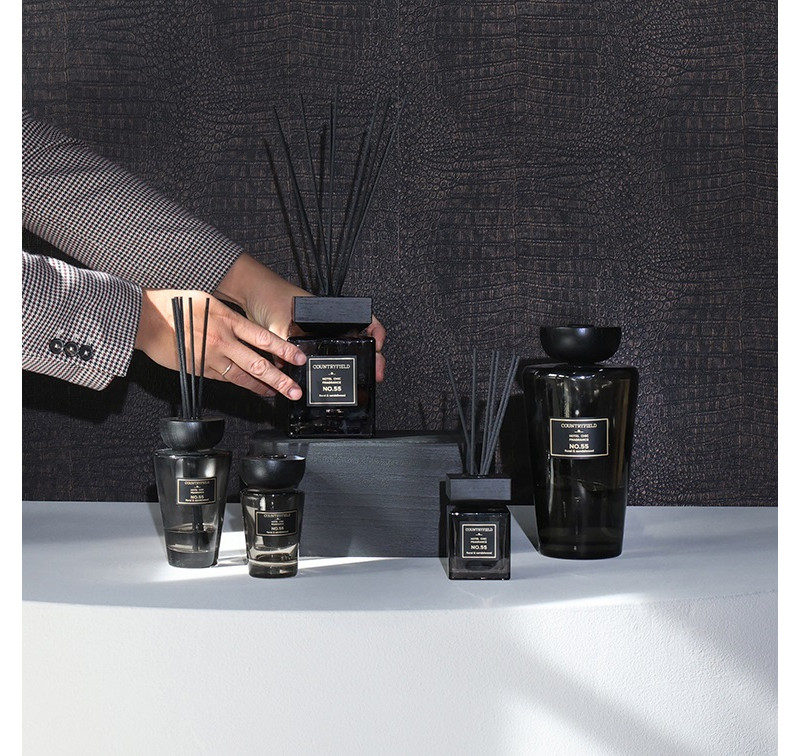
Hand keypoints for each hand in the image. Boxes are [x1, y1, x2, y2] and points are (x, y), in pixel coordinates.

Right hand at [135, 288, 306, 398]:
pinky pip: (225, 379)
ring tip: (277, 393)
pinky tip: (252, 389)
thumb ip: (227, 313)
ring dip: (262, 387)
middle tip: (294, 391)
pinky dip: (241, 385)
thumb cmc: (173, 304)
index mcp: (226, 319)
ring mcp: (210, 356)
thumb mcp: (207, 299)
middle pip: (257, 364)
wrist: (145, 318)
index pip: (263, 338)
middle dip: (280, 379)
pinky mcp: (199, 368)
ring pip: (242, 376)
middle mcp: (221, 339)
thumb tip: (244, 323)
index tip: (299, 358)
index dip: (284, 350)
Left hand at [216, 253, 386, 380]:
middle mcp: (327, 324)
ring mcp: (317, 334)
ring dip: (349, 364)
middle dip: (368, 357)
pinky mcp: (304, 343)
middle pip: (357, 341)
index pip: (365, 322)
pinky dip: (324, 367)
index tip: (378, 349)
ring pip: (340, 352)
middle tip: (374, 372)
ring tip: (356, 377)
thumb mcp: (282, 322)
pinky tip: (326, 376)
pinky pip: (319, 358)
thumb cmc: (270, 296)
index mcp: (330, 314)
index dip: (377, 336)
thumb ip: (285, 345)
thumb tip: (290, 364)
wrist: (252, 293)